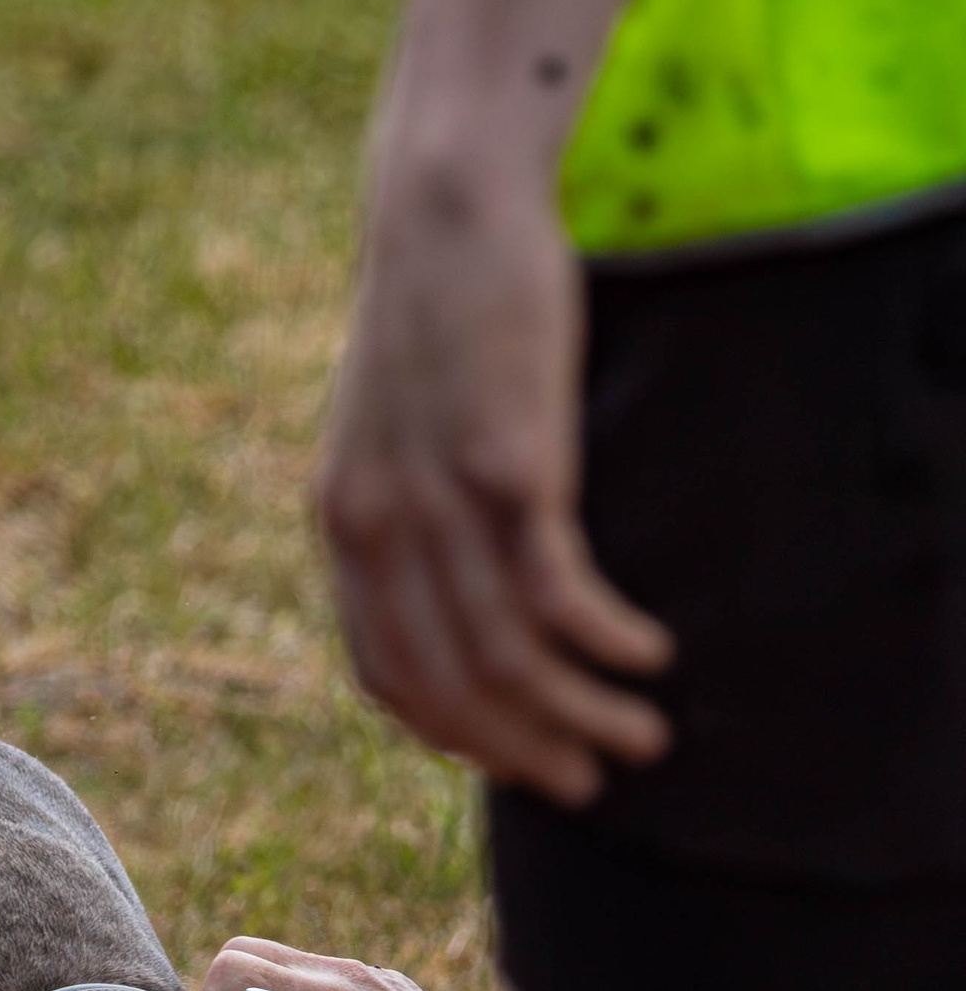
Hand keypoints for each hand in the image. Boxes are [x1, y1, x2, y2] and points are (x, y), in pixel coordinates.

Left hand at [318, 139, 673, 805]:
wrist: (442, 209)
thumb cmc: (434, 312)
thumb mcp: (392, 424)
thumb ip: (409, 505)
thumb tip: (455, 575)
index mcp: (344, 524)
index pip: (386, 675)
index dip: (453, 734)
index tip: (511, 760)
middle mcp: (379, 530)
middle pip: (452, 687)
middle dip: (524, 750)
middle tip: (588, 781)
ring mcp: (441, 503)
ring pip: (508, 657)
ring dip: (579, 714)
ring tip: (640, 736)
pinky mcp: (511, 466)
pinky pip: (555, 596)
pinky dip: (603, 643)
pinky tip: (647, 654)